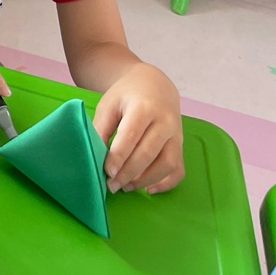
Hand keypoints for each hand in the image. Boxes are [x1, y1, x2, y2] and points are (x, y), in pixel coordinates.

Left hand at [93, 63, 184, 193]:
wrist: (154, 85)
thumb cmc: (126, 96)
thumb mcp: (109, 104)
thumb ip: (102, 127)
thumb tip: (94, 154)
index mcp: (143, 107)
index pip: (131, 135)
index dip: (119, 156)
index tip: (108, 171)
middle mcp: (165, 122)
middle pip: (149, 152)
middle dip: (129, 173)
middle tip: (112, 185)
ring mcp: (176, 135)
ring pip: (166, 164)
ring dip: (145, 180)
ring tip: (125, 187)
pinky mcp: (181, 146)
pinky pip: (178, 169)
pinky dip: (166, 183)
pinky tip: (148, 189)